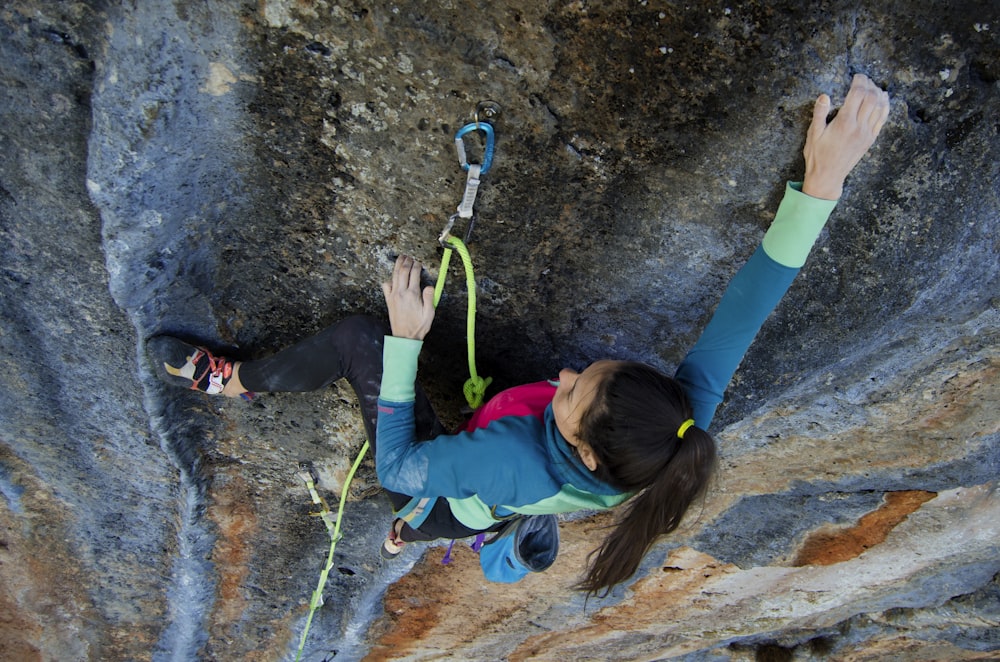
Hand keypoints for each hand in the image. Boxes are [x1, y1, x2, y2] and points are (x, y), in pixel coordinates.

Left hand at [382, 255, 435, 339]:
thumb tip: (429, 286)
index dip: (417, 265)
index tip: (419, 262)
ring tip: (400, 258)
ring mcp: (393, 296)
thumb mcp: (429, 313)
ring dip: (397, 265)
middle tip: (409, 256)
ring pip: (394, 275)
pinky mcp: (389, 300)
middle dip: (406, 261)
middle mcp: (401, 293)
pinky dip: (389, 279)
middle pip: (403, 271)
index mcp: (412, 294)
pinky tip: (393, 278)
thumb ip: (430, 298)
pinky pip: (386, 286)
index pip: (414, 274)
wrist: (404, 337)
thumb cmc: (418, 326)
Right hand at [802, 74, 889, 199]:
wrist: (828, 176)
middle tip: (863, 79)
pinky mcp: (870, 139)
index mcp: (844, 123)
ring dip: (878, 93)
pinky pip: (882, 119)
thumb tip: (824, 96)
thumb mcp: (813, 134)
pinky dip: (885, 106)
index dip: (859, 82)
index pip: (857, 94)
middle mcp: (858, 127)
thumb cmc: (817, 155)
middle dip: (869, 84)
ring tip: (872, 86)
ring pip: (880, 107)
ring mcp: (867, 133)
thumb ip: (819, 114)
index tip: (856, 76)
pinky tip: (883, 99)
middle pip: (871, 97)